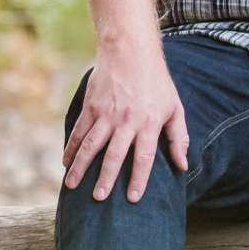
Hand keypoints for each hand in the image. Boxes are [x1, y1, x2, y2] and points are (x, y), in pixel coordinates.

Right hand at [64, 47, 189, 202]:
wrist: (130, 51)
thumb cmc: (156, 82)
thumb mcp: (175, 108)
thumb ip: (179, 138)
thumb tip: (183, 166)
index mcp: (148, 124)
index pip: (144, 158)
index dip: (139, 179)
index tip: (132, 198)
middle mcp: (126, 121)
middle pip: (114, 155)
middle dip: (105, 178)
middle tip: (97, 198)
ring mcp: (106, 114)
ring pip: (91, 145)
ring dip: (80, 167)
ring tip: (71, 186)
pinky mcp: (91, 106)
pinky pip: (79, 131)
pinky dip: (71, 147)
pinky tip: (66, 162)